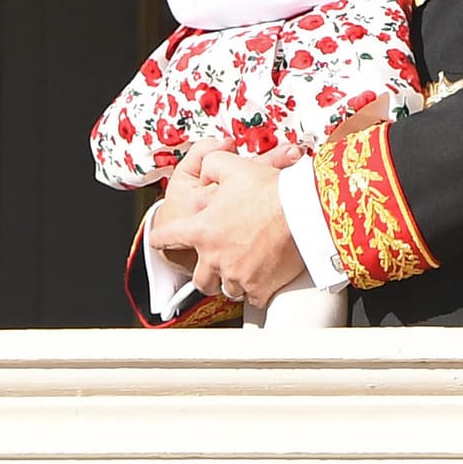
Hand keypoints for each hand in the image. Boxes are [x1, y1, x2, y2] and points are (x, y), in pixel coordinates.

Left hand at [149, 145, 306, 305]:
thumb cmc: (269, 190)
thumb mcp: (231, 166)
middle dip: (205, 274)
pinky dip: (255, 291)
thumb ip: (210, 165)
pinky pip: (252, 298)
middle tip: (213, 266)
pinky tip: (262, 280)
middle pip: (199, 279)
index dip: (160, 239)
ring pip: (226, 289)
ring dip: (231, 281)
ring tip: (241, 271)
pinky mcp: (259, 288)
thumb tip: (206, 170)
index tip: (159, 242)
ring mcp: (237, 276)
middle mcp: (214, 258)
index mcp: (201, 230)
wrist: (303, 212)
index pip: (166, 238)